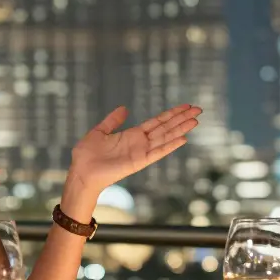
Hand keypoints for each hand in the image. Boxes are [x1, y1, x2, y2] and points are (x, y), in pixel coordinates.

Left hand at [69, 104, 201, 191]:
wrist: (81, 172)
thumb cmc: (87, 155)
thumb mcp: (99, 131)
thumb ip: (113, 121)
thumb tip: (124, 109)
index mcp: (132, 134)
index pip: (157, 121)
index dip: (172, 114)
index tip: (186, 106)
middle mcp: (140, 143)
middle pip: (166, 127)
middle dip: (182, 118)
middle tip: (199, 109)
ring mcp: (141, 152)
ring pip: (166, 137)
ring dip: (181, 129)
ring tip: (196, 121)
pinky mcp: (139, 162)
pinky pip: (157, 152)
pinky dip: (170, 146)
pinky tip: (183, 139)